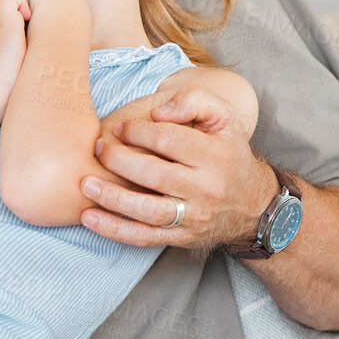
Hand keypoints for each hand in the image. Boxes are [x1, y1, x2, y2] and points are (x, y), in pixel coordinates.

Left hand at [79, 88, 276, 250]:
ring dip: (112, 198)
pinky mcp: (181, 238)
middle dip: (119, 160)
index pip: (169, 140)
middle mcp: (207, 189)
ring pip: (148, 211)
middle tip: (98, 149)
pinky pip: (144, 237)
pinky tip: (89, 218)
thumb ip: (193, 100)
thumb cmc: (227, 154)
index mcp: (216, 156)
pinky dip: (114, 230)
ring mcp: (193, 217)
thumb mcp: (224, 118)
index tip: (119, 128)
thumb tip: (159, 112)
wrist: (252, 205)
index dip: (138, 131)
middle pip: (154, 175)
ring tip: (85, 184)